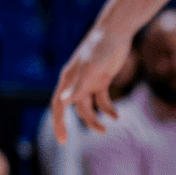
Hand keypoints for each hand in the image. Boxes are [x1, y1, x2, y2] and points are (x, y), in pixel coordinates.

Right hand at [51, 25, 130, 142]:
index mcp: (68, 78)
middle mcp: (75, 81)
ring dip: (94, 119)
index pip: (58, 104)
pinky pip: (102, 100)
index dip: (58, 122)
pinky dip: (108, 109)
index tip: (61, 140)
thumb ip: (78, 86)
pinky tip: (117, 116)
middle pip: (70, 107)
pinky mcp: (101, 79)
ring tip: (106, 130)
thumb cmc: (100, 48)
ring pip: (87, 106)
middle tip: (67, 142)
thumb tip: (62, 102)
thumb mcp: (91, 69)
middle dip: (70, 125)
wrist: (115, 32)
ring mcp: (88, 81)